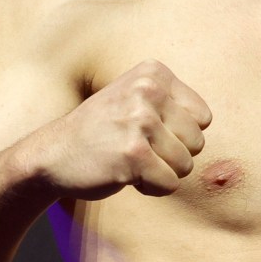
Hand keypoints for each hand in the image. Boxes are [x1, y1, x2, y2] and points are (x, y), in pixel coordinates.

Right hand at [14, 61, 212, 200]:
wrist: (52, 154)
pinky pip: (169, 184)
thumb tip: (208, 120)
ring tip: (128, 160)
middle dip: (171, 155)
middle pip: (197, 142)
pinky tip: (124, 174)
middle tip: (134, 148)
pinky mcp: (133, 154)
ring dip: (160, 172)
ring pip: (186, 165)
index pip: (202, 118)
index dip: (178, 134)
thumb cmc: (104, 131)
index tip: (146, 131)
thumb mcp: (137, 99)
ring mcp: (140, 122)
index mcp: (153, 73)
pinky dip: (151, 188)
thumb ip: (173, 103)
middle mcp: (148, 91)